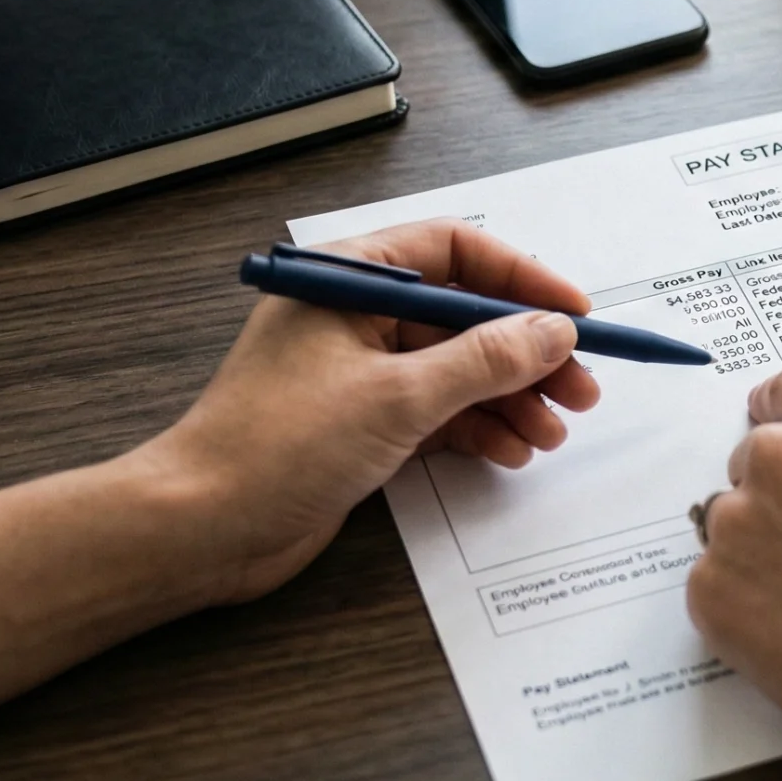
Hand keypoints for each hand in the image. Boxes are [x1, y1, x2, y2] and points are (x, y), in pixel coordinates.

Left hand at [149, 220, 602, 603]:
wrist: (200, 528)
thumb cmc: (275, 447)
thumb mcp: (397, 396)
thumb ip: (484, 360)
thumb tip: (553, 332)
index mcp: (349, 278)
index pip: (455, 252)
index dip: (522, 280)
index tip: (575, 315)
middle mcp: (354, 314)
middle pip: (464, 314)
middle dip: (527, 352)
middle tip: (581, 388)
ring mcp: (357, 370)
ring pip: (457, 368)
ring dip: (510, 398)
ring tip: (550, 433)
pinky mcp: (360, 422)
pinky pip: (438, 411)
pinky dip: (477, 428)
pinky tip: (510, 451)